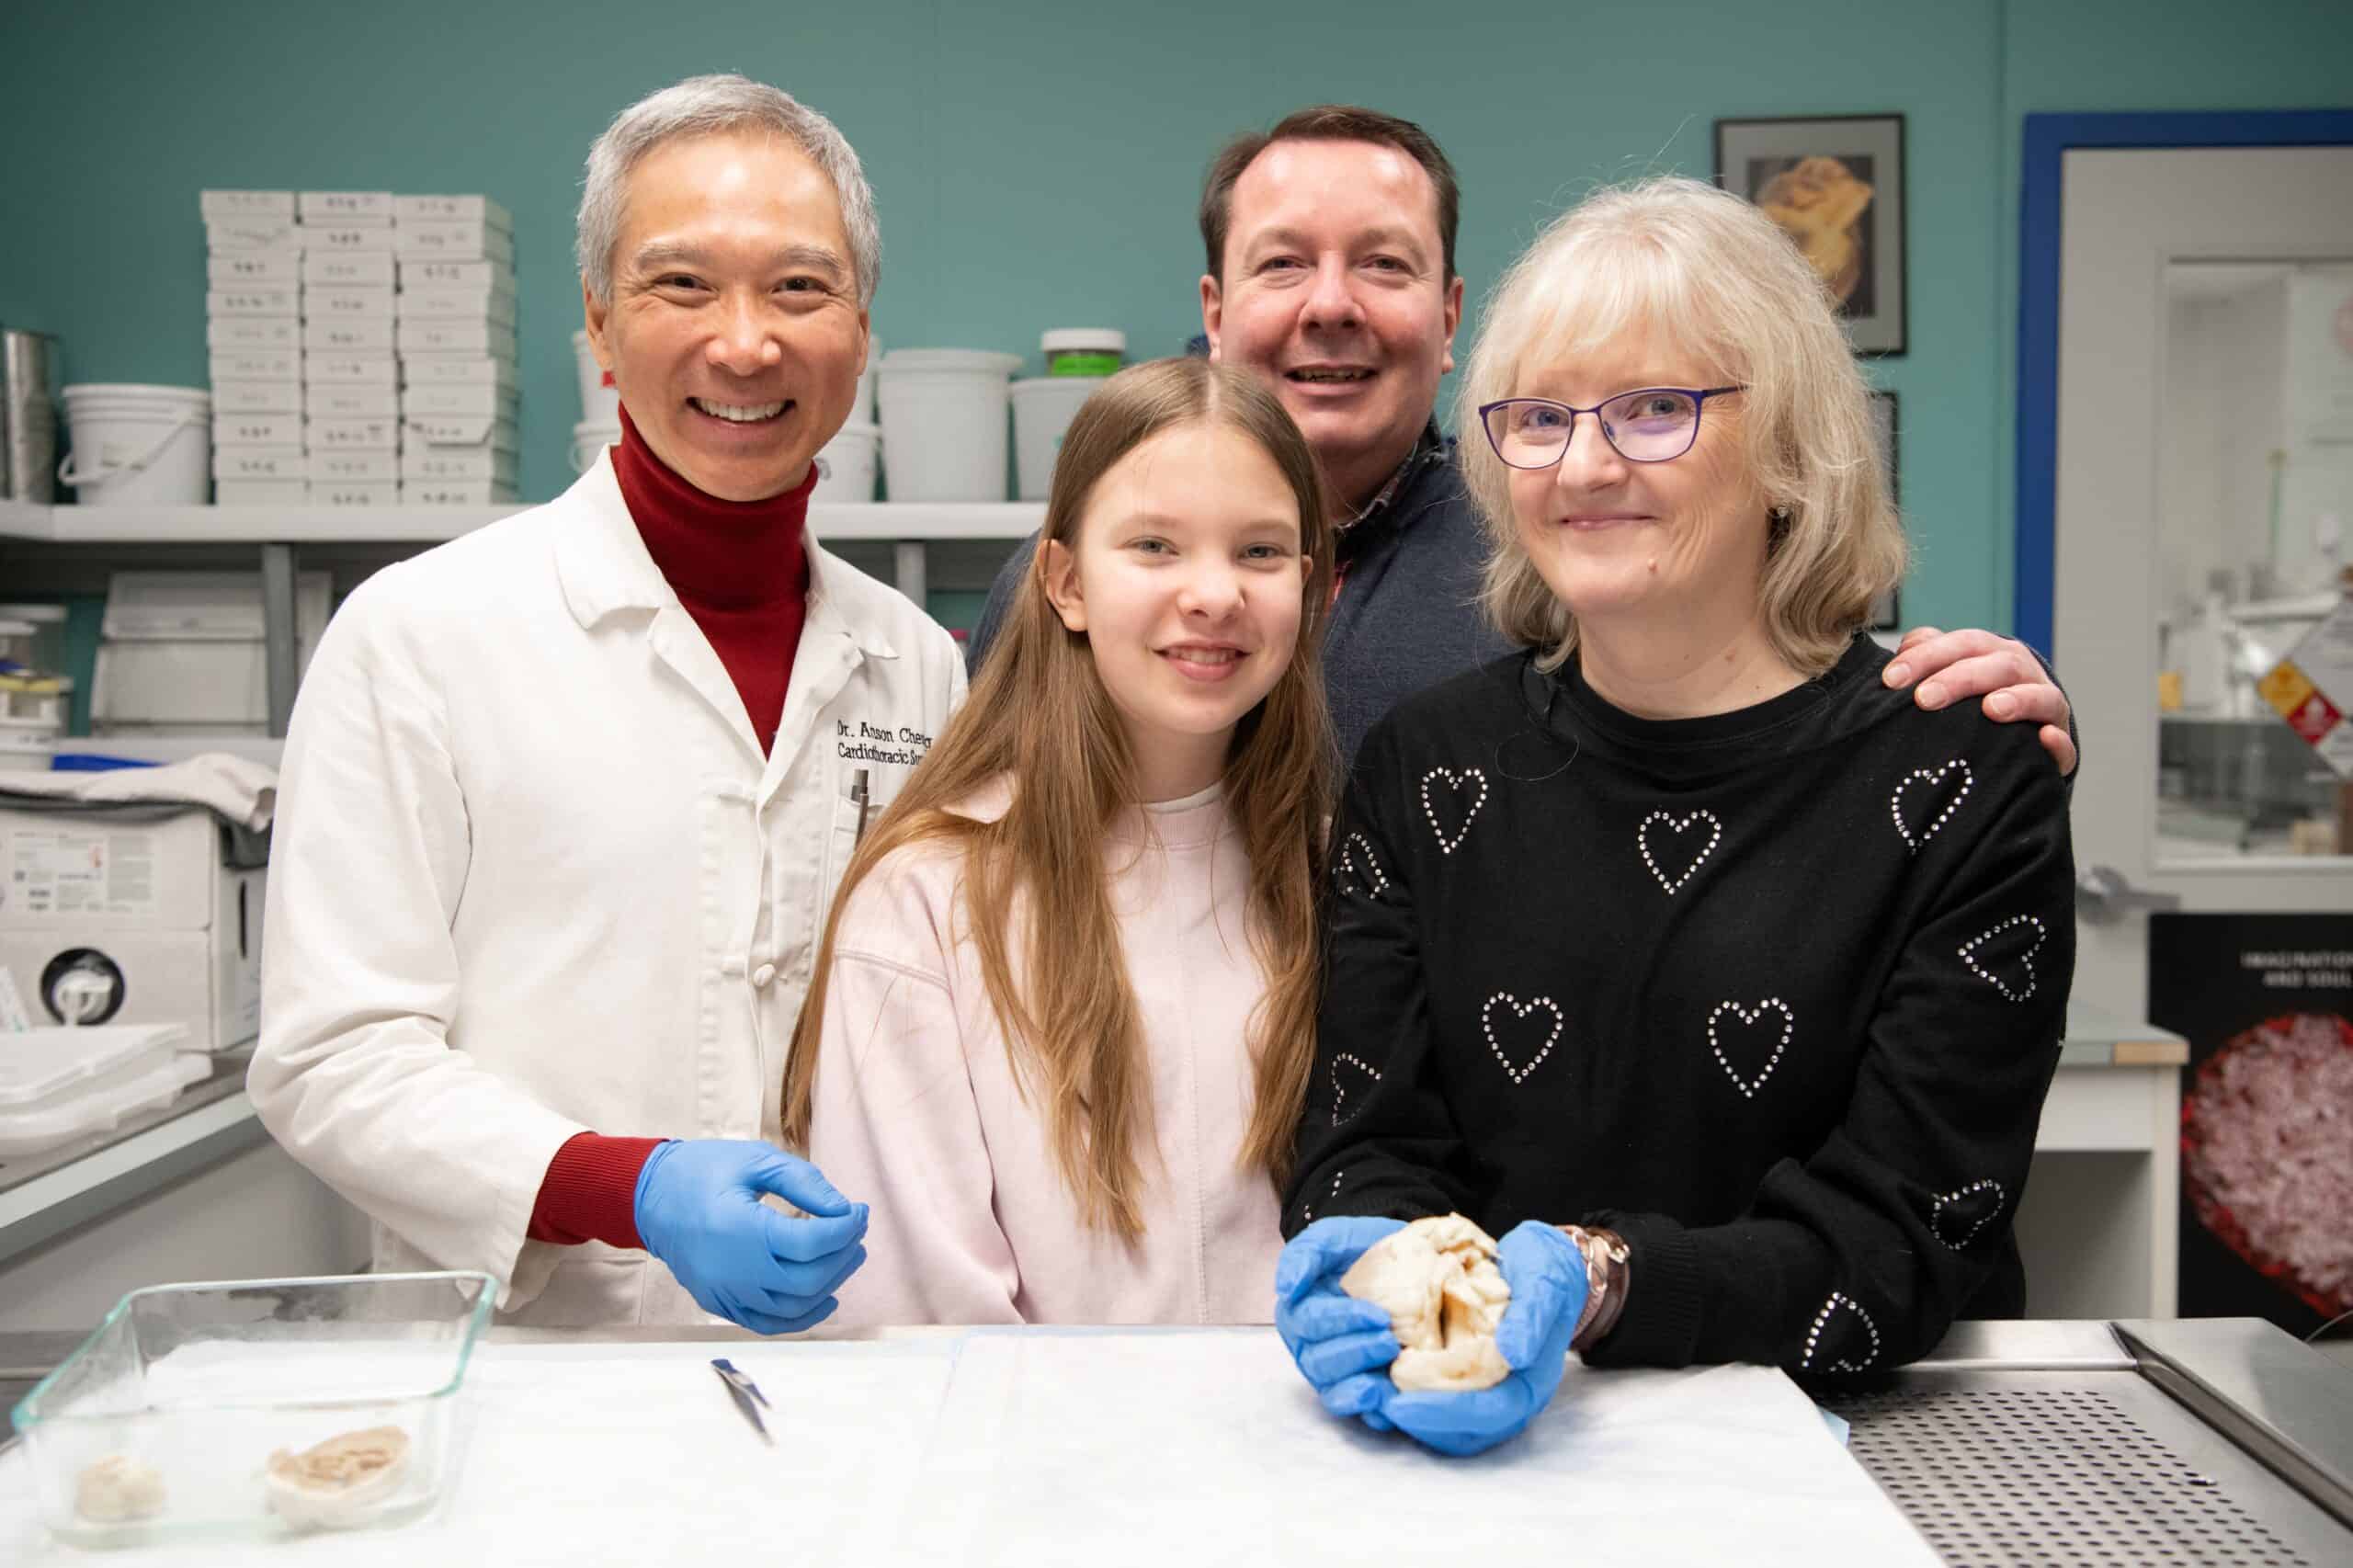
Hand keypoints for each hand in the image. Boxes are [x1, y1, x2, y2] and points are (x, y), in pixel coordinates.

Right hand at [632, 1139, 868, 1334]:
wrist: (649, 1196)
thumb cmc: (703, 1171)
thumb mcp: (755, 1160)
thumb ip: (804, 1183)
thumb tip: (844, 1208)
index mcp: (742, 1230)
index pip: (811, 1243)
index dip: (845, 1229)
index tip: (860, 1211)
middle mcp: (733, 1271)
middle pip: (808, 1280)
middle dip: (843, 1256)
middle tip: (857, 1231)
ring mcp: (724, 1293)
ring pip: (793, 1308)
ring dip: (829, 1285)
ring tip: (848, 1256)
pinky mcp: (719, 1304)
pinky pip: (768, 1323)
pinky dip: (801, 1317)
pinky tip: (825, 1298)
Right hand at [1274, 1216, 1405, 1430]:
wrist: (1398, 1263)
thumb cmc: (1361, 1252)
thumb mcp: (1333, 1238)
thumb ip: (1306, 1254)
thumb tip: (1286, 1289)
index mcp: (1299, 1313)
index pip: (1310, 1324)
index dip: (1341, 1322)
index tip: (1378, 1315)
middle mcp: (1311, 1348)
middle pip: (1319, 1363)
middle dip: (1356, 1353)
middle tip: (1390, 1341)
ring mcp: (1334, 1374)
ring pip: (1334, 1392)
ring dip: (1361, 1386)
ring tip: (1389, 1372)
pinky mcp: (1358, 1392)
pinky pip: (1358, 1412)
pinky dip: (1372, 1412)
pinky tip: (1389, 1402)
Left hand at [1381, 1221, 1586, 1457]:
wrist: (1547, 1266)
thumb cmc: (1546, 1273)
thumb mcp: (1544, 1283)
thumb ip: (1531, 1318)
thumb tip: (1513, 1355)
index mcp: (1531, 1383)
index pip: (1488, 1413)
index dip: (1443, 1414)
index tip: (1400, 1403)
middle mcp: (1509, 1397)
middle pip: (1463, 1432)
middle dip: (1418, 1422)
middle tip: (1373, 1401)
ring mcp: (1489, 1392)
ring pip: (1447, 1427)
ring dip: (1409, 1416)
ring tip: (1370, 1394)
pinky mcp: (1468, 1380)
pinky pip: (1438, 1404)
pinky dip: (1411, 1399)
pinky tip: (1382, 1381)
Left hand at [1883, 627, 2074, 774]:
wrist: (2018, 734)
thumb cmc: (1973, 698)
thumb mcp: (1952, 671)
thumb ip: (1929, 655)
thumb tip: (1906, 646)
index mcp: (1992, 652)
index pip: (1961, 644)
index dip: (1926, 657)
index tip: (1891, 679)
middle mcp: (2022, 673)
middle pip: (1997, 666)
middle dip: (1960, 679)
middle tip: (1925, 698)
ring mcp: (2046, 707)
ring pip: (2041, 696)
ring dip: (2019, 700)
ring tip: (1991, 708)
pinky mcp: (2059, 744)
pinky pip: (2064, 743)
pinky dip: (2057, 741)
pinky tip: (2044, 738)